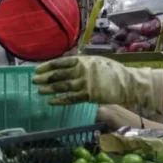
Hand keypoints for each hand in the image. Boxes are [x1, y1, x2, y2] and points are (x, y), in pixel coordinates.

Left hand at [32, 56, 162, 111]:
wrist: (128, 83)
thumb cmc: (114, 71)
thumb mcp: (97, 61)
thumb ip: (83, 63)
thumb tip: (69, 65)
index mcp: (83, 60)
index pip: (60, 62)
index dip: (47, 66)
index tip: (37, 69)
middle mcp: (82, 70)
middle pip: (58, 74)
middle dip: (45, 78)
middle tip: (34, 80)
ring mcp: (85, 83)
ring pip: (62, 87)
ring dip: (49, 89)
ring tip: (39, 91)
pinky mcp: (89, 95)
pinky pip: (71, 98)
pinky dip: (60, 100)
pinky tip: (51, 102)